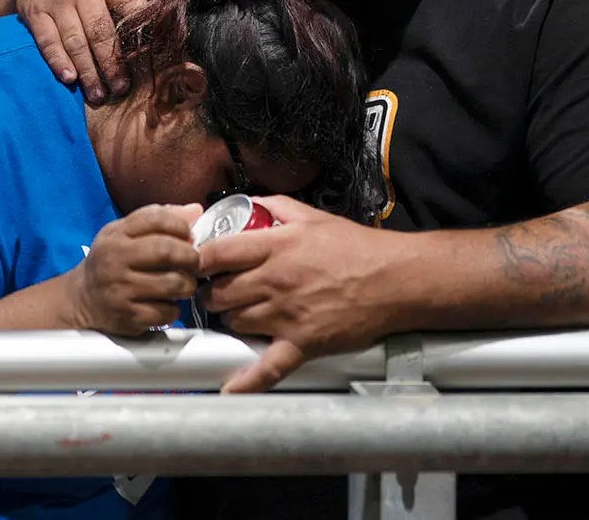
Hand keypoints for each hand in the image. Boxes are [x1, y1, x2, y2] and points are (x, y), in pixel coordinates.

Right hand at [0, 0, 145, 102]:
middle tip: (121, 88)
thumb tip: (163, 5)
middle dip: (112, 63)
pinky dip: (58, 61)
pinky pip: (48, 40)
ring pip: (75, 41)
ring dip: (88, 71)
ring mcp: (57, 2)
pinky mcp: (36, 13)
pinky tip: (69, 79)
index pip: (129, 1)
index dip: (140, 25)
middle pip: (100, 30)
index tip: (148, 53)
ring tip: (98, 94)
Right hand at [64, 204, 202, 335]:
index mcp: (117, 234)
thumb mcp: (125, 233)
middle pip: (166, 251)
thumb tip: (195, 210)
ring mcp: (120, 289)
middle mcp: (115, 260)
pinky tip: (167, 303)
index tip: (188, 235)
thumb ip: (159, 219)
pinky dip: (174, 309)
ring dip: (187, 285)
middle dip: (190, 256)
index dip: (181, 225)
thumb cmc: (111, 261)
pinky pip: (165, 312)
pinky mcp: (127, 316)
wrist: (83, 298)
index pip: (156, 218)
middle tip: (194, 262)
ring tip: (184, 284)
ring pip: (172, 283)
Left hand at [199, 196, 403, 393]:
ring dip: (232, 321)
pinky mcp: (302, 343)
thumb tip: (248, 202)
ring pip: (236, 323)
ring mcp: (286, 315)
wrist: (395, 280)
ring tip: (240, 314)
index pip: (215, 254)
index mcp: (274, 246)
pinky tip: (230, 387)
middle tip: (217, 292)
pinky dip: (247, 380)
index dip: (196, 260)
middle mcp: (274, 281)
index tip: (193, 264)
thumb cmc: (356, 247)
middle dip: (211, 294)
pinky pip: (268, 367)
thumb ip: (275, 206)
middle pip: (219, 294)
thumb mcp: (312, 216)